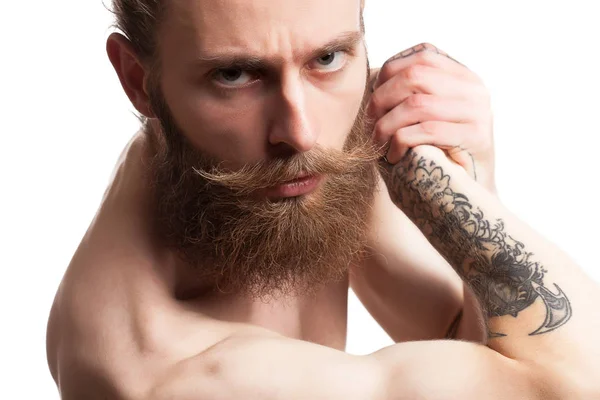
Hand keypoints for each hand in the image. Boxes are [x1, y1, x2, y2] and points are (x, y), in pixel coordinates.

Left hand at [368, 43, 495, 192]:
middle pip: (416, 76)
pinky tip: (393, 156)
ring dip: (387, 125)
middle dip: (382, 99)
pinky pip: (428, 130)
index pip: (423, 54)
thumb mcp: (421, 117)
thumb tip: (371, 74)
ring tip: (378, 144)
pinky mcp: (477, 138)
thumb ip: (407, 92)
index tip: (373, 99)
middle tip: (369, 123)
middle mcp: (475, 89)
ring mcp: (479, 112)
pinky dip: (401, 142)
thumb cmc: (433, 155)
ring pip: (418, 105)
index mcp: (463, 77)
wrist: (465, 197)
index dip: (390, 71)